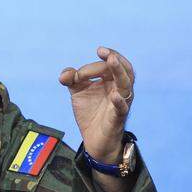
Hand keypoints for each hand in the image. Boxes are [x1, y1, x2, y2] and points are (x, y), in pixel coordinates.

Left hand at [58, 47, 133, 162]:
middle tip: (102, 51)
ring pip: (126, 84)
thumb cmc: (90, 112)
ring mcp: (121, 102)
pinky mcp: (118, 117)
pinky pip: (122, 108)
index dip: (90, 67)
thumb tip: (64, 74)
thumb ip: (71, 79)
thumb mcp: (77, 92)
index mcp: (111, 81)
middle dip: (113, 58)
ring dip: (119, 71)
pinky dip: (119, 101)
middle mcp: (119, 89)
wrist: (93, 139)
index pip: (106, 66)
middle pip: (123, 69)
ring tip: (112, 60)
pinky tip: (114, 96)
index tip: (75, 76)